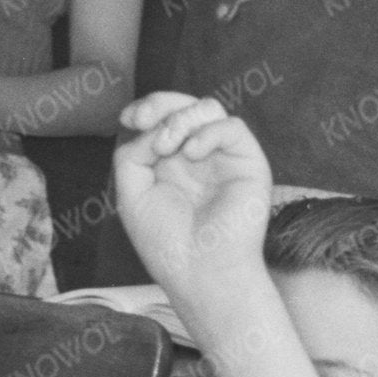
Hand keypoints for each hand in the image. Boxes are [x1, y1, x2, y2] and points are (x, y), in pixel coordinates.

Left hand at [110, 92, 281, 293]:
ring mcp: (222, 157)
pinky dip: (208, 132)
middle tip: (145, 121)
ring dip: (182, 118)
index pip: (160, 115)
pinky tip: (192, 153)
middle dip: (160, 103)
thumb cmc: (166, 241)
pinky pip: (232, 127)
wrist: (200, 273)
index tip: (129, 119)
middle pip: (183, 105)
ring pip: (209, 108)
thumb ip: (134, 152)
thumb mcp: (132, 192)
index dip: (145, 107)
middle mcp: (196, 155)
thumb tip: (154, 127)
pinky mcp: (248, 163)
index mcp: (169, 160)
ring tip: (169, 145)